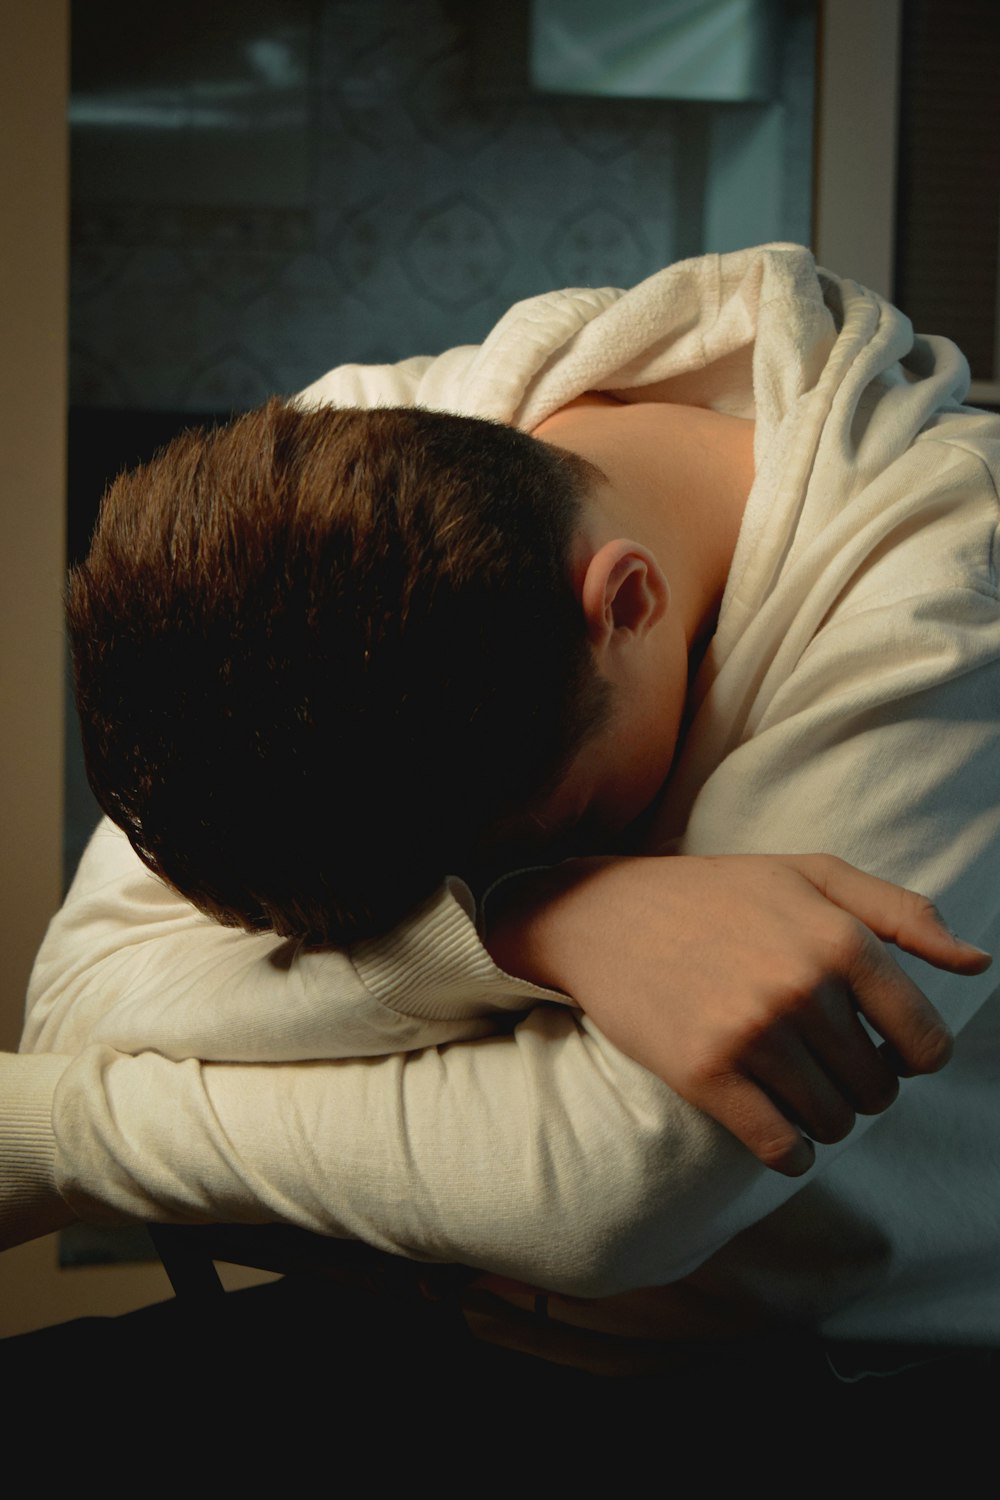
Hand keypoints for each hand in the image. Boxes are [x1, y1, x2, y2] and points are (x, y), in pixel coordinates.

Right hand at [484, 853, 991, 1175]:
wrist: (604, 915)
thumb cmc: (717, 893)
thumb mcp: (810, 875)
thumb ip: (901, 913)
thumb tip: (978, 965)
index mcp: (840, 940)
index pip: (926, 1044)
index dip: (913, 1057)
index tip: (881, 1049)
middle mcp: (802, 989)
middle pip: (879, 1092)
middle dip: (861, 1086)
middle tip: (822, 1061)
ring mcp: (753, 1035)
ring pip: (834, 1122)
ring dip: (823, 1117)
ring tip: (792, 1083)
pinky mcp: (706, 1075)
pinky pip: (782, 1149)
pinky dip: (791, 1151)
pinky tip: (775, 1125)